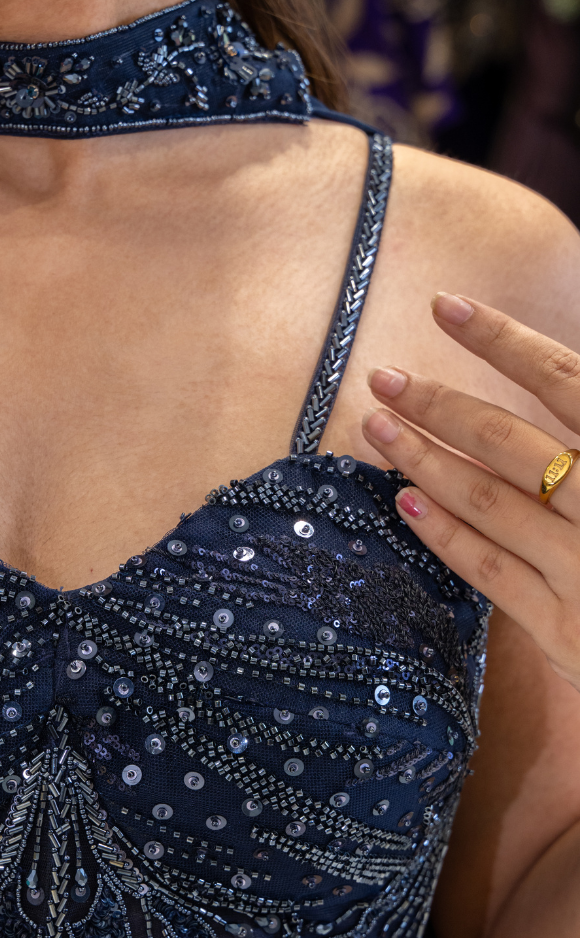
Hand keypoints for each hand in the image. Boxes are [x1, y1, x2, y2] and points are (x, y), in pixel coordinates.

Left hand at [361, 293, 579, 688]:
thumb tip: (558, 372)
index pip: (566, 380)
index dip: (503, 340)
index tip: (447, 306)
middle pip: (508, 441)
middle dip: (436, 404)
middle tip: (383, 378)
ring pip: (487, 502)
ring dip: (423, 460)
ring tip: (377, 427)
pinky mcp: (569, 631)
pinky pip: (491, 572)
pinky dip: (442, 533)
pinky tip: (406, 501)